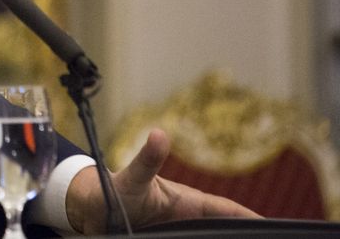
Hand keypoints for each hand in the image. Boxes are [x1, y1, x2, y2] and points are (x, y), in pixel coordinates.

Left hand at [66, 129, 259, 233]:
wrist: (90, 207)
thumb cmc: (113, 188)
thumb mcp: (133, 178)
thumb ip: (147, 160)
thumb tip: (159, 133)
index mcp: (188, 203)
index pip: (228, 211)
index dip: (250, 220)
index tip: (273, 228)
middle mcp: (187, 218)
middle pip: (223, 229)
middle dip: (242, 236)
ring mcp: (177, 231)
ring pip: (207, 238)